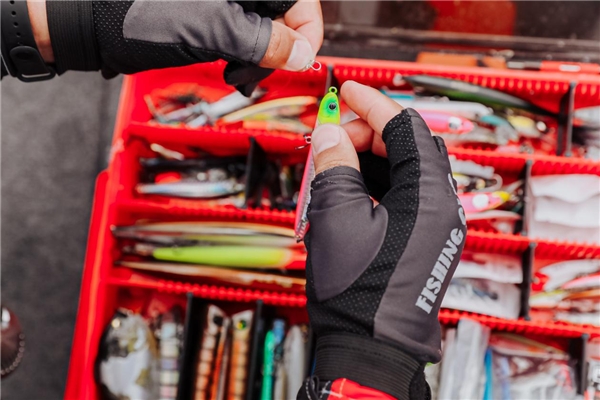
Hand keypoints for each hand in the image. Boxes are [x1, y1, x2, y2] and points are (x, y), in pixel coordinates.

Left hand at [92, 0, 321, 91]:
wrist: (96, 25)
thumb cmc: (139, 17)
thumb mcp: (210, 31)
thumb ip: (262, 40)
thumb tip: (302, 53)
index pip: (299, 0)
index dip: (306, 31)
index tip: (296, 60)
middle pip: (284, 16)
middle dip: (276, 48)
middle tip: (253, 71)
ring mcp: (228, 2)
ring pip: (266, 29)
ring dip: (258, 58)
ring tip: (235, 74)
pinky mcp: (215, 15)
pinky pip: (246, 36)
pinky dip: (243, 57)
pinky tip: (228, 69)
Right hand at [304, 81, 465, 397]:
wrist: (370, 349)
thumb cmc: (356, 292)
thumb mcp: (335, 218)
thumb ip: (333, 166)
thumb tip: (327, 134)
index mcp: (427, 196)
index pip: (404, 128)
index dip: (372, 104)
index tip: (345, 90)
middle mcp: (440, 207)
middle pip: (407, 146)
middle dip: (365, 134)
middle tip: (327, 139)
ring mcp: (434, 225)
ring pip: (402, 171)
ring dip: (366, 160)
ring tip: (329, 167)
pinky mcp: (422, 240)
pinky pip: (400, 197)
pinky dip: (372, 185)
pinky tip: (344, 191)